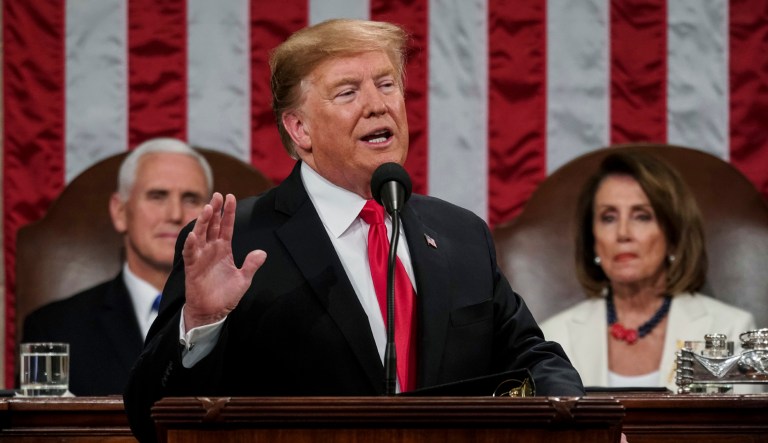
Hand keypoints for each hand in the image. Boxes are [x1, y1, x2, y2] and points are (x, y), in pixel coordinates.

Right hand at [182, 193, 266, 329]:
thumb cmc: (226, 295)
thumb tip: (262, 253)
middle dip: (216, 210)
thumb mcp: (243, 279)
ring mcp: (201, 256)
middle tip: (217, 195)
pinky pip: (190, 253)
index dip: (229, 213)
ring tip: (208, 208)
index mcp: (224, 249)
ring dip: (203, 222)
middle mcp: (211, 249)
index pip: (227, 227)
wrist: (212, 312)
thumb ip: (251, 265)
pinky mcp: (192, 267)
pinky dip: (191, 244)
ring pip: (201, 235)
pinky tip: (193, 234)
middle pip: (213, 225)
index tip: (230, 197)